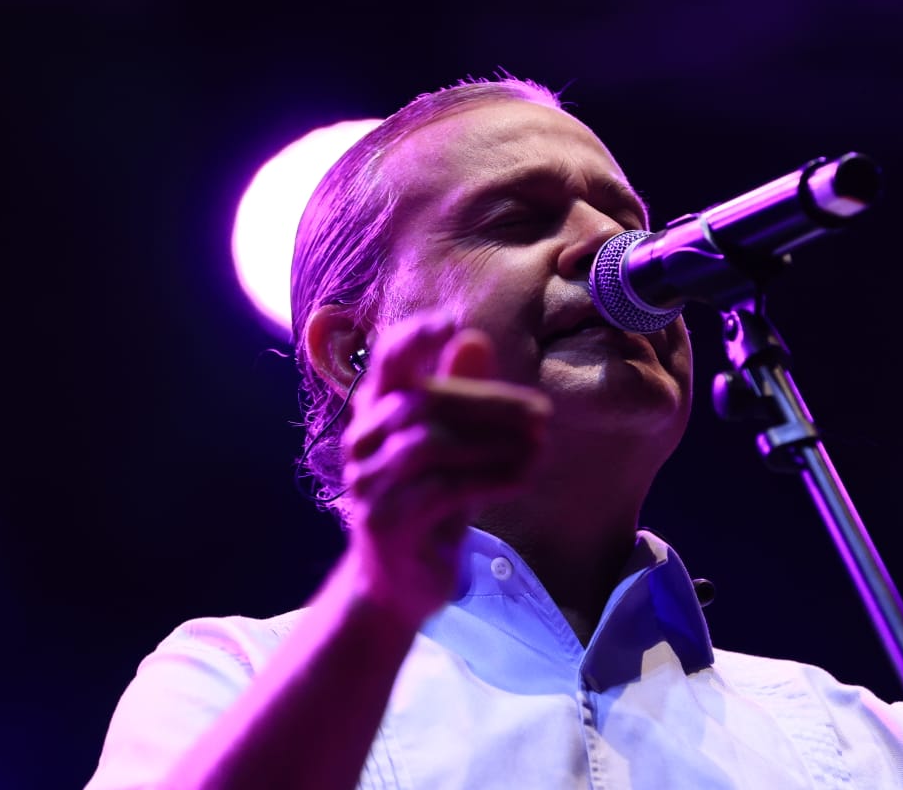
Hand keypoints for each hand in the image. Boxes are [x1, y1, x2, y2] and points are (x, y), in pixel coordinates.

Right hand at [336, 311, 550, 627]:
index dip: (412, 339)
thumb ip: (457, 393)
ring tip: (539, 447)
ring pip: (428, 445)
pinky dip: (488, 480)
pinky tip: (524, 477)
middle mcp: (360, 443)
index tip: (451, 321)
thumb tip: (474, 338)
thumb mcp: (449, 444)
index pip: (384, 363)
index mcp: (373, 413)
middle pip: (421, 405)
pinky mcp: (385, 522)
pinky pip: (440, 490)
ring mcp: (366, 484)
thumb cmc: (429, 498)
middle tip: (541, 413)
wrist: (400, 581)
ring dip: (492, 443)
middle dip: (488, 405)